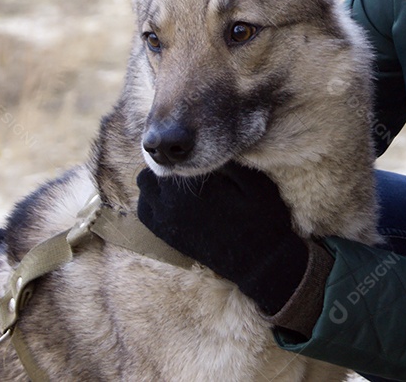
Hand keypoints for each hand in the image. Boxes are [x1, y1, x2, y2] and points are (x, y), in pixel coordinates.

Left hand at [137, 162, 307, 315]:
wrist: (259, 263)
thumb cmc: (261, 219)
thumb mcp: (253, 182)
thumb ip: (229, 160)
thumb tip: (206, 142)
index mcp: (196, 185)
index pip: (176, 154)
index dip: (184, 147)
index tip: (194, 146)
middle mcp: (174, 202)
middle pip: (157, 167)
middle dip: (171, 163)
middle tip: (189, 162)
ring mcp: (167, 221)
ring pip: (145, 186)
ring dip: (158, 180)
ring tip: (180, 181)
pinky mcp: (167, 236)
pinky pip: (144, 211)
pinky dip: (150, 201)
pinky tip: (169, 199)